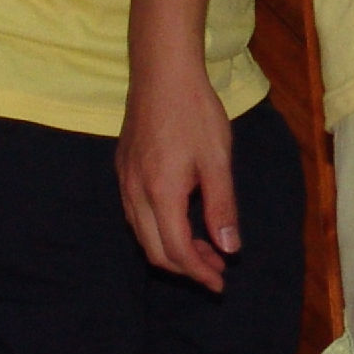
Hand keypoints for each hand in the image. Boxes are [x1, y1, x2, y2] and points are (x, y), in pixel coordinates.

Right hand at [116, 63, 237, 291]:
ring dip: (171, 248)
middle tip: (217, 267)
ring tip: (204, 245)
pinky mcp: (123, 168)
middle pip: (154, 251)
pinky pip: (136, 214)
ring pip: (142, 233)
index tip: (221, 282)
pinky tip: (181, 218)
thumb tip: (230, 249)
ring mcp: (124, 180)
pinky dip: (158, 228)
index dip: (200, 273)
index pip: (177, 251)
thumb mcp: (217, 161)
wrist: (162, 71)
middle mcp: (135, 193)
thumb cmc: (195, 111)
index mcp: (161, 194)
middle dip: (186, 267)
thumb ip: (222, 208)